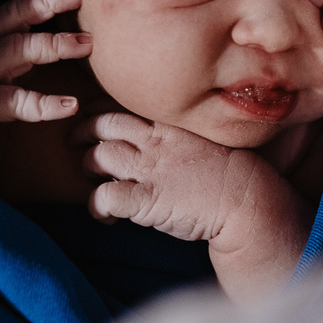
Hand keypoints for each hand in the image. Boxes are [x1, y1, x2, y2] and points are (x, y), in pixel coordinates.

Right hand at [0, 0, 91, 152]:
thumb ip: (22, 32)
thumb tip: (61, 0)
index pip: (15, 2)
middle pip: (12, 16)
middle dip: (45, 2)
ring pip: (15, 51)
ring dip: (52, 44)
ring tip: (86, 44)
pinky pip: (14, 103)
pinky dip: (44, 104)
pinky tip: (72, 105)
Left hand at [77, 112, 274, 241]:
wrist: (246, 197)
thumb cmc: (230, 172)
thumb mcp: (203, 140)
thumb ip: (176, 137)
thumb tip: (157, 140)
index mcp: (168, 125)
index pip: (121, 106)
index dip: (99, 111)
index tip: (93, 120)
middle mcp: (155, 141)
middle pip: (102, 124)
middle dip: (81, 132)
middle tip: (76, 143)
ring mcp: (150, 170)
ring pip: (97, 156)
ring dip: (88, 167)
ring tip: (94, 180)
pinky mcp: (147, 200)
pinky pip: (104, 197)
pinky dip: (96, 206)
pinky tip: (105, 216)